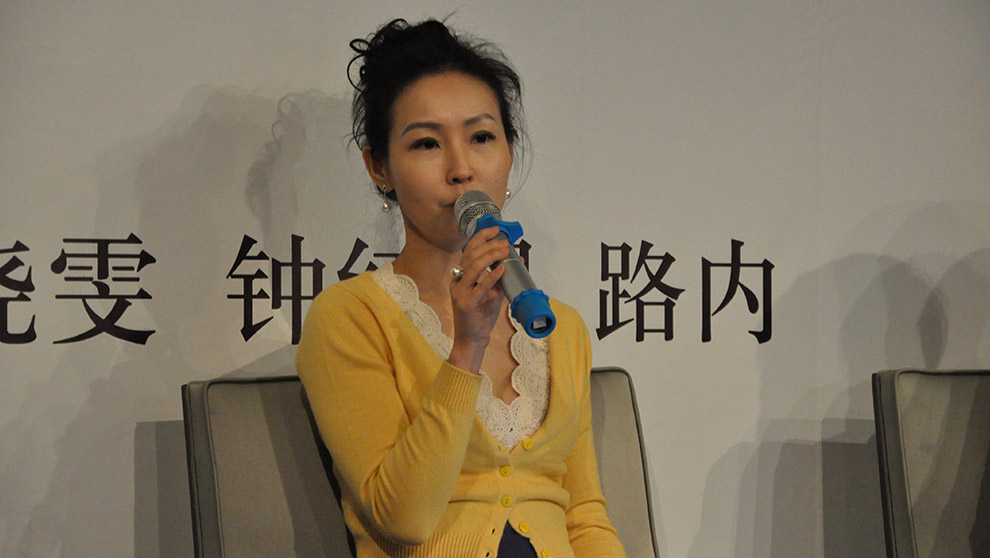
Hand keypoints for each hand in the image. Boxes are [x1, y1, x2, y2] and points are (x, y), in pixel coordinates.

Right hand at [447, 226, 509, 373]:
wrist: (472, 341)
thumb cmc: (480, 319)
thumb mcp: (491, 295)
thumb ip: (498, 280)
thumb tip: (513, 264)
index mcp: (460, 278)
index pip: (467, 252)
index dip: (480, 238)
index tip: (494, 229)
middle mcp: (457, 282)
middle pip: (470, 256)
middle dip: (487, 245)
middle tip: (503, 241)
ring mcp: (460, 293)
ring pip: (473, 267)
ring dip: (490, 256)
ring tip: (504, 251)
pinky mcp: (466, 304)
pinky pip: (480, 287)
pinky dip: (492, 277)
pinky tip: (502, 269)